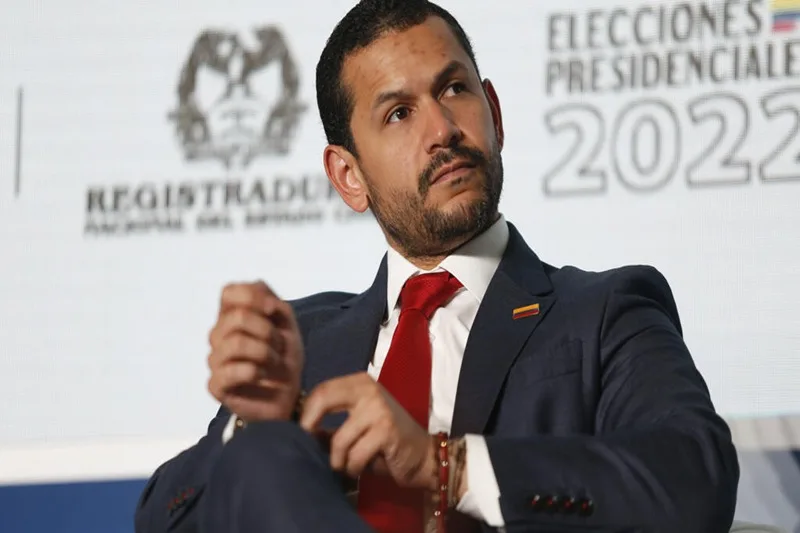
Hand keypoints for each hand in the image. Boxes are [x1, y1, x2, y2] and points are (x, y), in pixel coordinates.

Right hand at [207, 281, 303, 421]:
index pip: (228, 292)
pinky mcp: (216, 386)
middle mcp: (219, 336)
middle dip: (267, 330)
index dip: (252, 297)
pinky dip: (254, 372)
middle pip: (237, 318)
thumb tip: (263, 297)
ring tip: (275, 362)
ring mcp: (215, 361)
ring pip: (235, 343)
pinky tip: (263, 376)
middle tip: (280, 345)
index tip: (273, 311)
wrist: (289, 395)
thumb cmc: (284, 357)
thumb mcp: (286, 324)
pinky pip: (230, 372)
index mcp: (232, 316)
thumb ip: (273, 303)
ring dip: (265, 352)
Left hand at [300, 373, 436, 490]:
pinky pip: (354, 456)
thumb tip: (298, 431)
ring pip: (338, 440)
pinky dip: (353, 468)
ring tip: (346, 465)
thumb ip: (329, 424)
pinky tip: (360, 468)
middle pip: (323, 399)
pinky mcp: (386, 431)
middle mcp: (368, 389)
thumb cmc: (384, 441)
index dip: (305, 414)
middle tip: (312, 446)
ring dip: (338, 461)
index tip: (302, 434)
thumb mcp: (355, 426)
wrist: (422, 455)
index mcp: (359, 382)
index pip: (321, 390)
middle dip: (309, 427)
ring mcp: (378, 408)